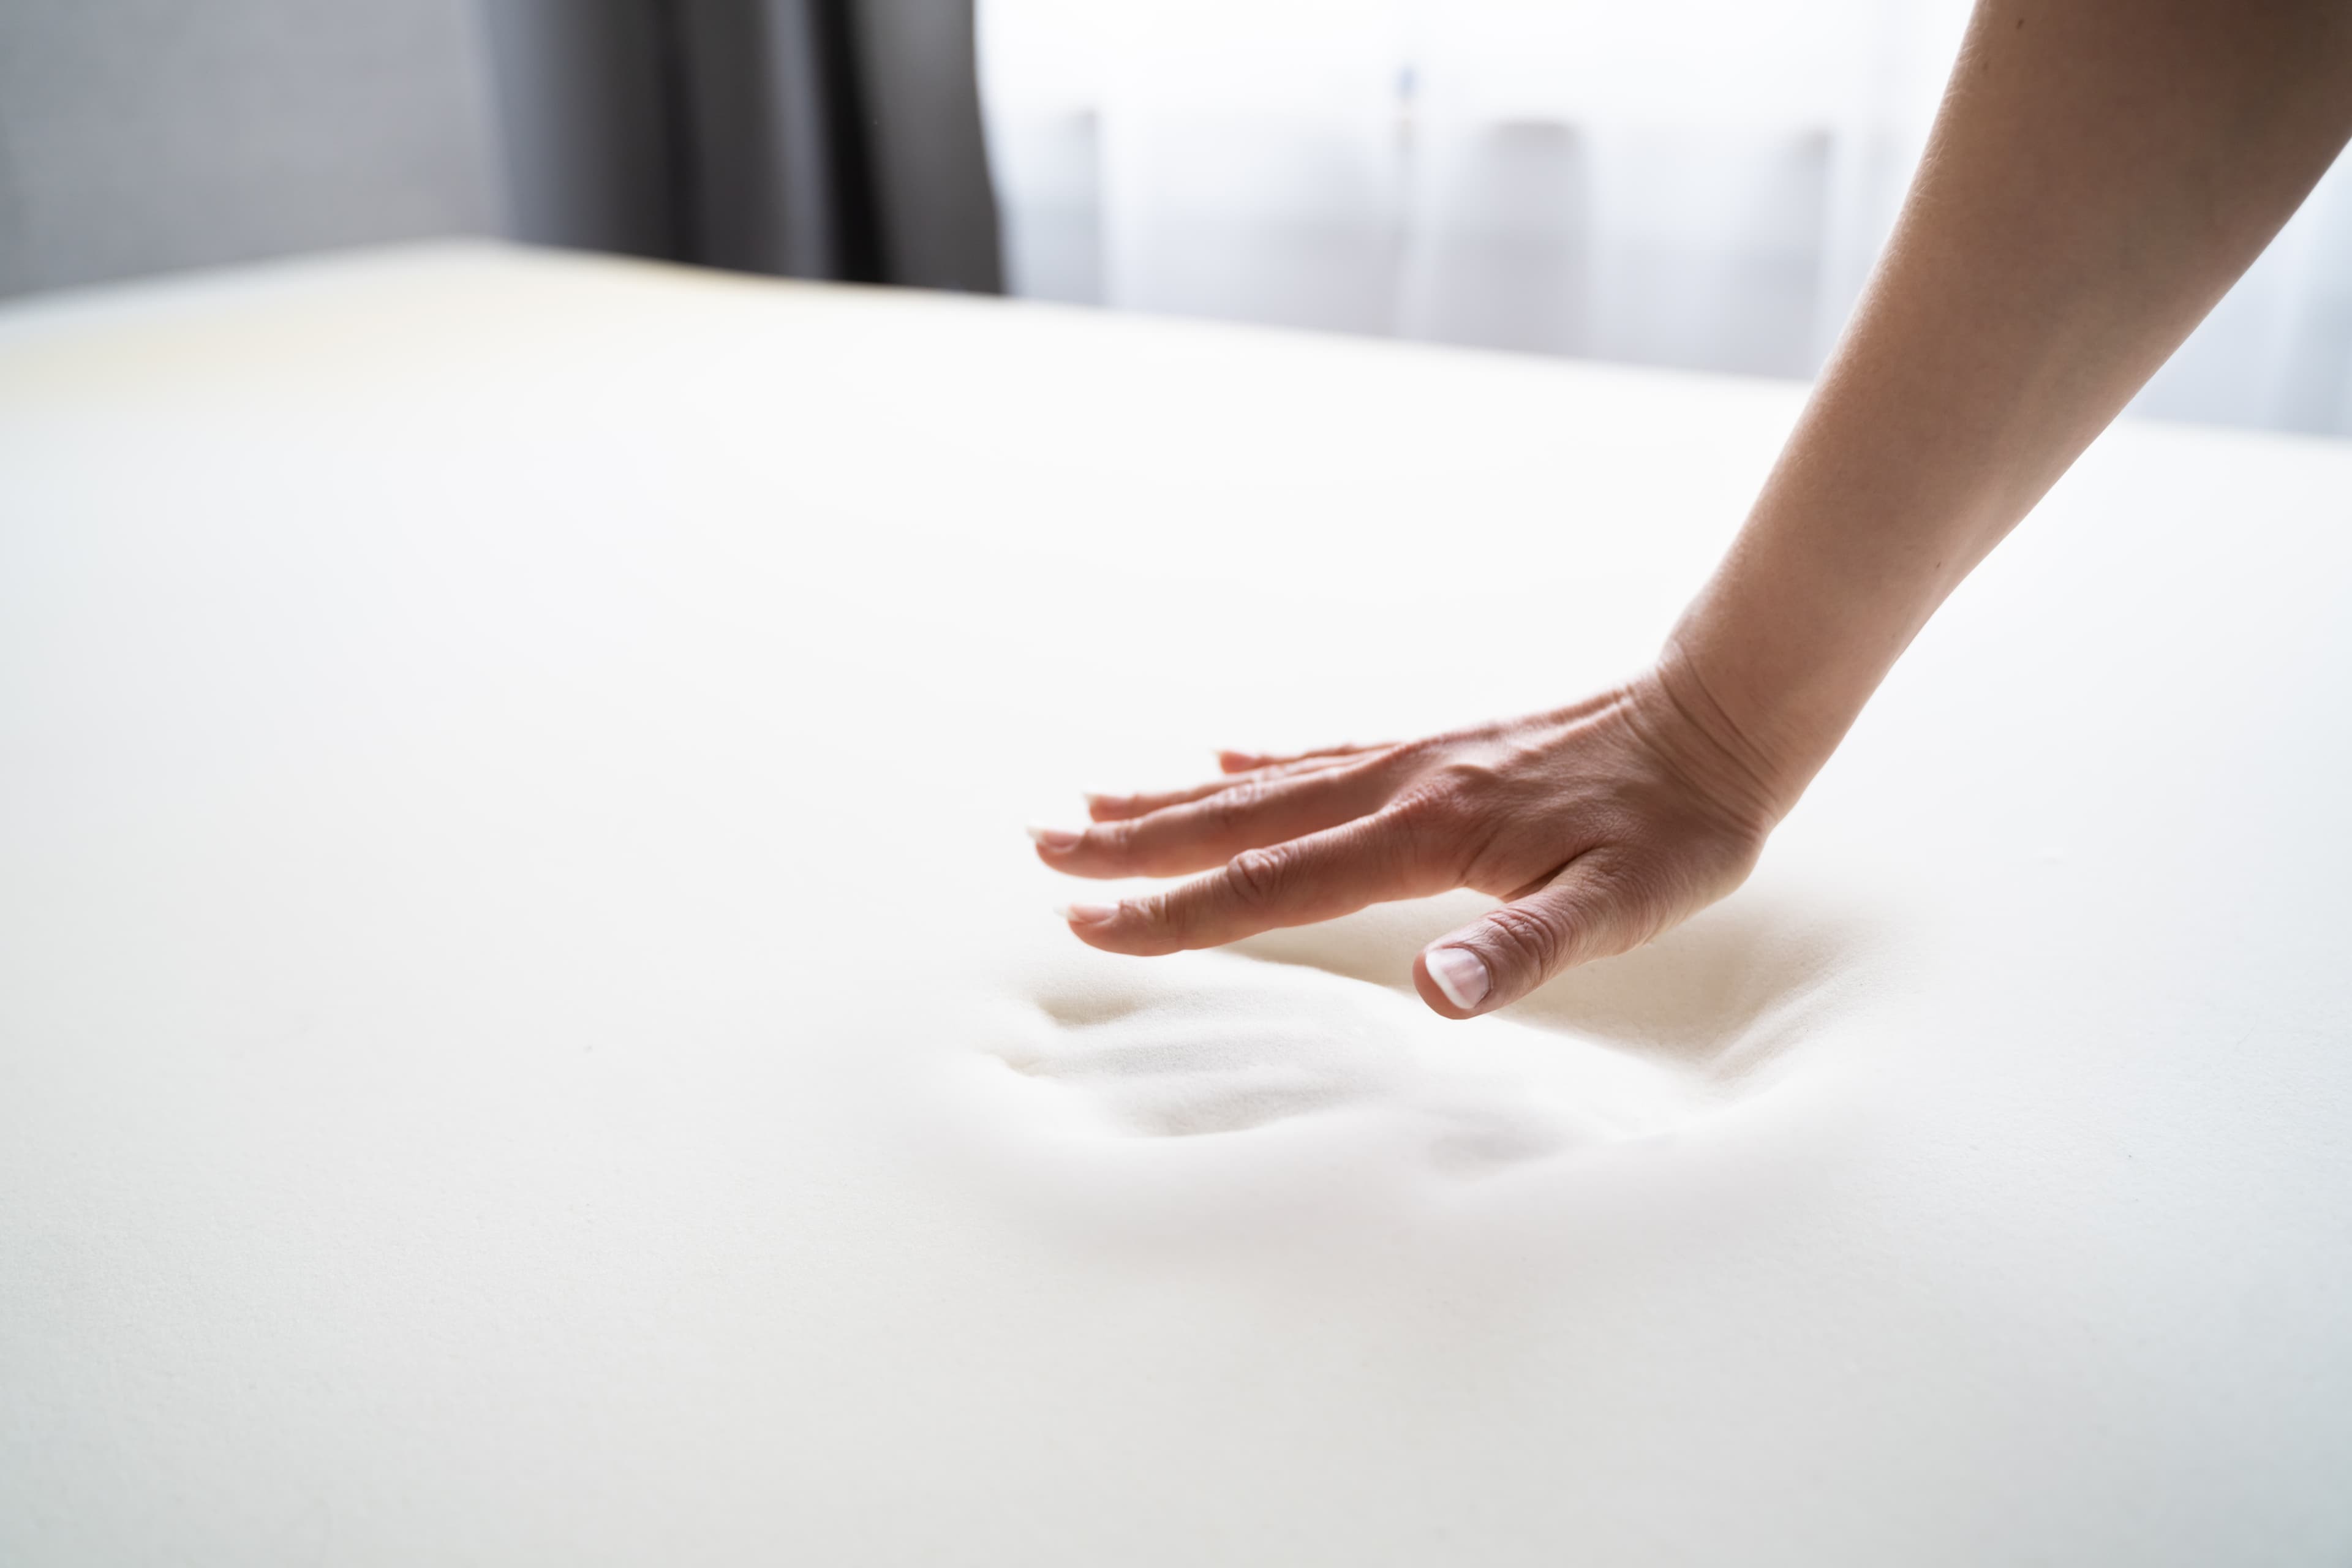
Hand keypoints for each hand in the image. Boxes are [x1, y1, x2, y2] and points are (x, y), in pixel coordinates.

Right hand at [1030, 665, 1792, 1018]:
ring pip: (1265, 787)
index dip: (1178, 911)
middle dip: (1137, 847)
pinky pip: (1320, 760)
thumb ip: (1524, 949)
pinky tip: (1225, 764)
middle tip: (1041, 852)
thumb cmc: (1679, 826)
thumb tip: (1432, 993)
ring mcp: (1413, 763)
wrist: (1723, 716)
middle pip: (1241, 823)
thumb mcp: (1624, 906)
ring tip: (1094, 812)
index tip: (1092, 925)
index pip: (1274, 884)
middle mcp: (1400, 787)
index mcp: (1425, 834)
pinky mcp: (1437, 754)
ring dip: (1174, 803)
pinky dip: (1258, 767)